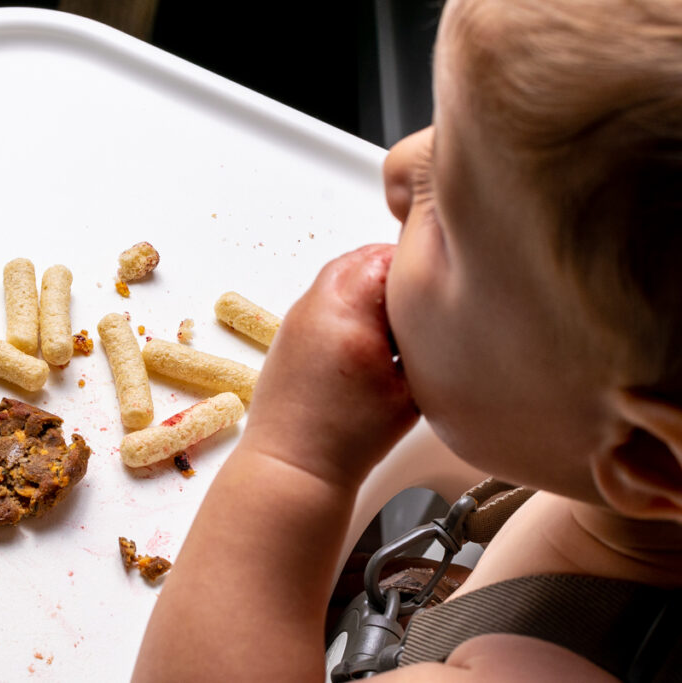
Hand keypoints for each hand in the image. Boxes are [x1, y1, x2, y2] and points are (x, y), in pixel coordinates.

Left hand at [241, 244, 417, 487]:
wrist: (295, 466)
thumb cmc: (350, 439)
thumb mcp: (410, 388)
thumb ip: (427, 342)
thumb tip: (441, 311)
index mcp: (349, 313)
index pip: (391, 256)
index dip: (421, 264)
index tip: (439, 284)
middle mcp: (316, 305)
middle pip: (364, 258)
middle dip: (395, 271)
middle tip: (421, 299)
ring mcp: (296, 315)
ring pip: (343, 275)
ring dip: (370, 286)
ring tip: (395, 320)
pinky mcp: (288, 329)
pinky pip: (325, 297)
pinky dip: (348, 304)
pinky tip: (367, 336)